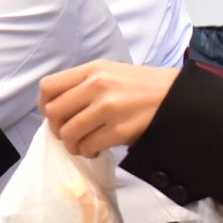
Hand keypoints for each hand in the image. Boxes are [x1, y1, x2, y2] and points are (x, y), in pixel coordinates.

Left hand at [39, 62, 176, 156]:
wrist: (178, 98)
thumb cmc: (142, 87)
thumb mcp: (110, 73)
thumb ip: (83, 85)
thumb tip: (55, 109)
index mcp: (92, 70)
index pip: (48, 87)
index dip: (45, 106)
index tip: (55, 116)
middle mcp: (97, 86)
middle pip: (53, 113)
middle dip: (57, 129)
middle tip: (70, 134)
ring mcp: (108, 108)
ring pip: (68, 134)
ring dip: (72, 144)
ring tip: (84, 144)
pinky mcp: (120, 130)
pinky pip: (88, 146)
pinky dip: (88, 151)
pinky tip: (97, 148)